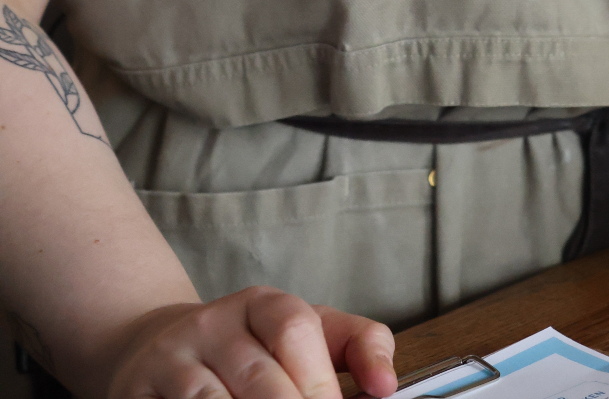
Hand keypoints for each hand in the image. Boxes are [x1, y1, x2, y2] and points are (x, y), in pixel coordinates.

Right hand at [103, 289, 396, 398]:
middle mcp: (213, 325)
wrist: (154, 348)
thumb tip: (386, 386)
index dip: (320, 380)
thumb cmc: (248, 349)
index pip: (296, 328)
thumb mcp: (304, 334)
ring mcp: (171, 360)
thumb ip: (354, 347)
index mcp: (261, 304)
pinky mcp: (136, 392)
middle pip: (259, 375)